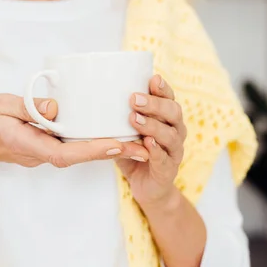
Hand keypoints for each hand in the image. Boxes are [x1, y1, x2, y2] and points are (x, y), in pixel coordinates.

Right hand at [0, 94, 149, 168]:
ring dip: (105, 148)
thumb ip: (28, 107)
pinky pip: (72, 145)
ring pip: (78, 152)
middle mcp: (39, 152)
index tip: (117, 145)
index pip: (63, 152)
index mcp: (27, 144)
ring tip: (137, 141)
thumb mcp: (0, 106)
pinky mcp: (44, 146)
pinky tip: (108, 133)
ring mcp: (42, 151)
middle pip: (79, 156)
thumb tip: (57, 109)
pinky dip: (92, 142)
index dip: (91, 150)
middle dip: (110, 152)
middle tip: (143, 147)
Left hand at [115, 75, 186, 208]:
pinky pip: (165, 158)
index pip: (169, 98)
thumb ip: (116, 118)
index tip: (152, 78)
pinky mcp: (168, 170)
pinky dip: (156, 150)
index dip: (163, 88)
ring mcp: (174, 151)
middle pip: (173, 112)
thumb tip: (91, 98)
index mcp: (167, 119)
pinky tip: (147, 143)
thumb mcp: (124, 132)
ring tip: (134, 118)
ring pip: (170, 134)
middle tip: (134, 99)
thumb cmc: (135, 153)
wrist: (148, 188)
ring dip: (152, 125)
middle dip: (155, 104)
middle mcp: (175, 132)